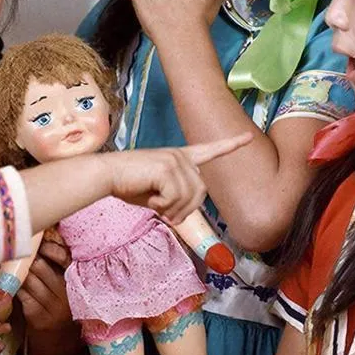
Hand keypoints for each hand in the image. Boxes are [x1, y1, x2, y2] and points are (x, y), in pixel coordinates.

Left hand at [17, 233, 72, 332]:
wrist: (58, 336)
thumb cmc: (58, 301)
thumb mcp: (63, 284)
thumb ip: (57, 265)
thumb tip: (40, 237)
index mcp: (75, 281)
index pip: (64, 258)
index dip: (50, 249)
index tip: (39, 243)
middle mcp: (66, 294)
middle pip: (41, 268)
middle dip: (28, 259)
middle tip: (18, 252)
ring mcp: (52, 307)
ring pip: (29, 280)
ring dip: (18, 272)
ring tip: (11, 265)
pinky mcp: (38, 316)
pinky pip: (22, 294)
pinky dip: (15, 287)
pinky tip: (12, 283)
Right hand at [107, 136, 251, 222]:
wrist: (106, 175)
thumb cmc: (127, 184)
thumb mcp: (157, 193)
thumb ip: (175, 199)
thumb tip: (181, 216)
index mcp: (180, 157)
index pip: (210, 150)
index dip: (230, 145)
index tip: (248, 138)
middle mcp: (181, 155)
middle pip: (201, 191)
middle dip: (185, 209)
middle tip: (165, 214)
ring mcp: (175, 159)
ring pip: (189, 197)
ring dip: (171, 209)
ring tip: (155, 205)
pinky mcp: (166, 167)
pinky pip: (176, 197)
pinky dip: (163, 206)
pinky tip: (150, 199)